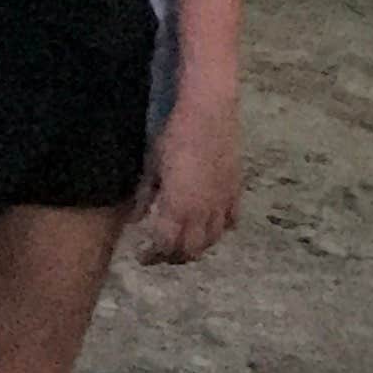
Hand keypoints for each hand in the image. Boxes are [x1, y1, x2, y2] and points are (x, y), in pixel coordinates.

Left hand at [141, 107, 242, 265]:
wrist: (210, 115)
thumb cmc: (174, 136)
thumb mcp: (151, 166)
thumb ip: (145, 196)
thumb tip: (136, 219)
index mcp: (179, 206)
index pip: (167, 245)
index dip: (154, 255)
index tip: (142, 257)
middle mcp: (204, 211)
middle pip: (191, 249)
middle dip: (173, 257)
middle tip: (159, 256)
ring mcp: (224, 202)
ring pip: (213, 239)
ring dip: (196, 248)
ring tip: (181, 246)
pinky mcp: (236, 191)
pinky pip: (231, 221)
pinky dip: (219, 230)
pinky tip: (209, 228)